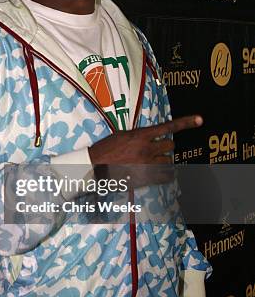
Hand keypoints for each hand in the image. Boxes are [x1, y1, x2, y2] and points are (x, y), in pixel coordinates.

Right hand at [88, 115, 202, 165]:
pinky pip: (166, 176)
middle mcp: (147, 149)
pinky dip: (165, 174)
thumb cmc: (106, 148)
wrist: (97, 166)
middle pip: (170, 145)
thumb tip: (149, 136)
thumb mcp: (122, 135)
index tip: (200, 120)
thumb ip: (139, 135)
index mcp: (141, 135)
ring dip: (164, 159)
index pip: (168, 126)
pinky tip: (160, 173)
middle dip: (166, 146)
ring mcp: (148, 164)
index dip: (186, 122)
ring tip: (152, 161)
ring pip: (169, 160)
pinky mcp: (146, 177)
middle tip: (157, 148)